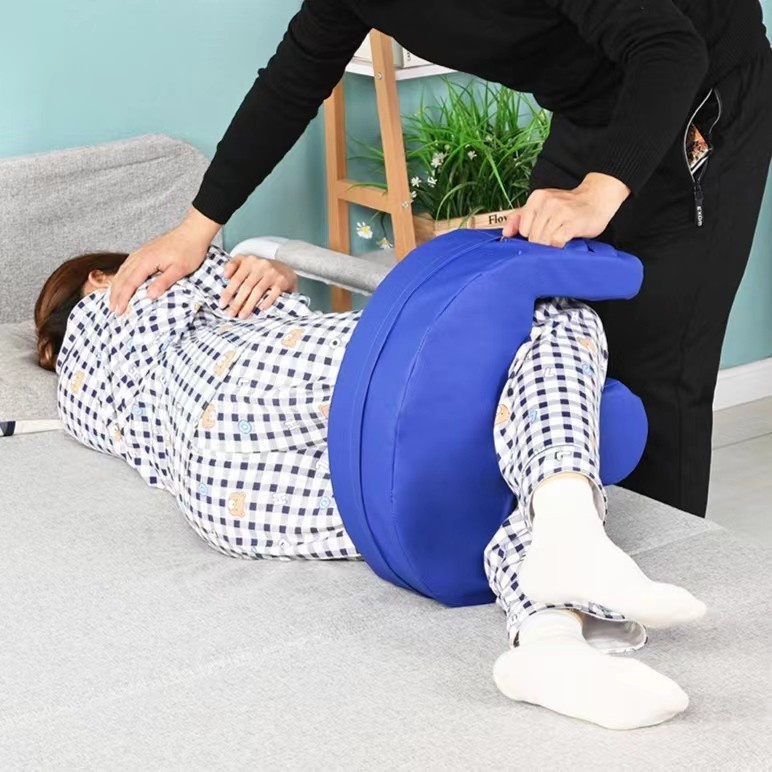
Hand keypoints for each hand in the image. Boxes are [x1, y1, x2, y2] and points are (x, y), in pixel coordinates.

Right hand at [109, 207, 220, 315]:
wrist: (193, 232)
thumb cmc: (189, 251)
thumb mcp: (179, 270)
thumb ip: (164, 282)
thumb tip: (149, 296)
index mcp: (147, 261)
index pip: (130, 283)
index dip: (123, 298)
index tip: (118, 311)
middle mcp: (140, 256)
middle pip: (122, 277)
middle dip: (115, 294)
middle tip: (112, 310)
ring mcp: (141, 252)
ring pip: (122, 271)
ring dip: (116, 286)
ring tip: (112, 299)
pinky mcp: (144, 251)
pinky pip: (127, 265)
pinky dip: (121, 276)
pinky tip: (120, 281)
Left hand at [220, 255, 298, 317]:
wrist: (285, 268)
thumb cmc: (261, 269)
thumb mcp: (247, 262)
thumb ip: (233, 265)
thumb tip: (225, 276)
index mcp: (249, 261)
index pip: (236, 278)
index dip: (228, 292)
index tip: (222, 304)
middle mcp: (260, 265)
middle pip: (246, 286)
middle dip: (237, 302)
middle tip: (231, 314)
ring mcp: (272, 273)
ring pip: (258, 291)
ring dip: (249, 305)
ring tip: (242, 316)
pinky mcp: (281, 281)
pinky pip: (273, 293)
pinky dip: (267, 301)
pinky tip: (260, 309)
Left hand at [502, 173, 630, 247]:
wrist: (597, 200)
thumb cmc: (568, 208)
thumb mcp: (542, 207)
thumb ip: (521, 217)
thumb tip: (505, 233)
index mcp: (537, 198)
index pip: (522, 229)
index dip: (530, 237)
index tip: (541, 236)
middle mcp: (547, 202)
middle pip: (532, 237)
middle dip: (540, 244)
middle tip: (552, 241)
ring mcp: (560, 211)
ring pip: (543, 241)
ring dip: (550, 247)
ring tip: (559, 242)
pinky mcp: (572, 222)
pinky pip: (556, 242)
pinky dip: (559, 247)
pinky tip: (565, 243)